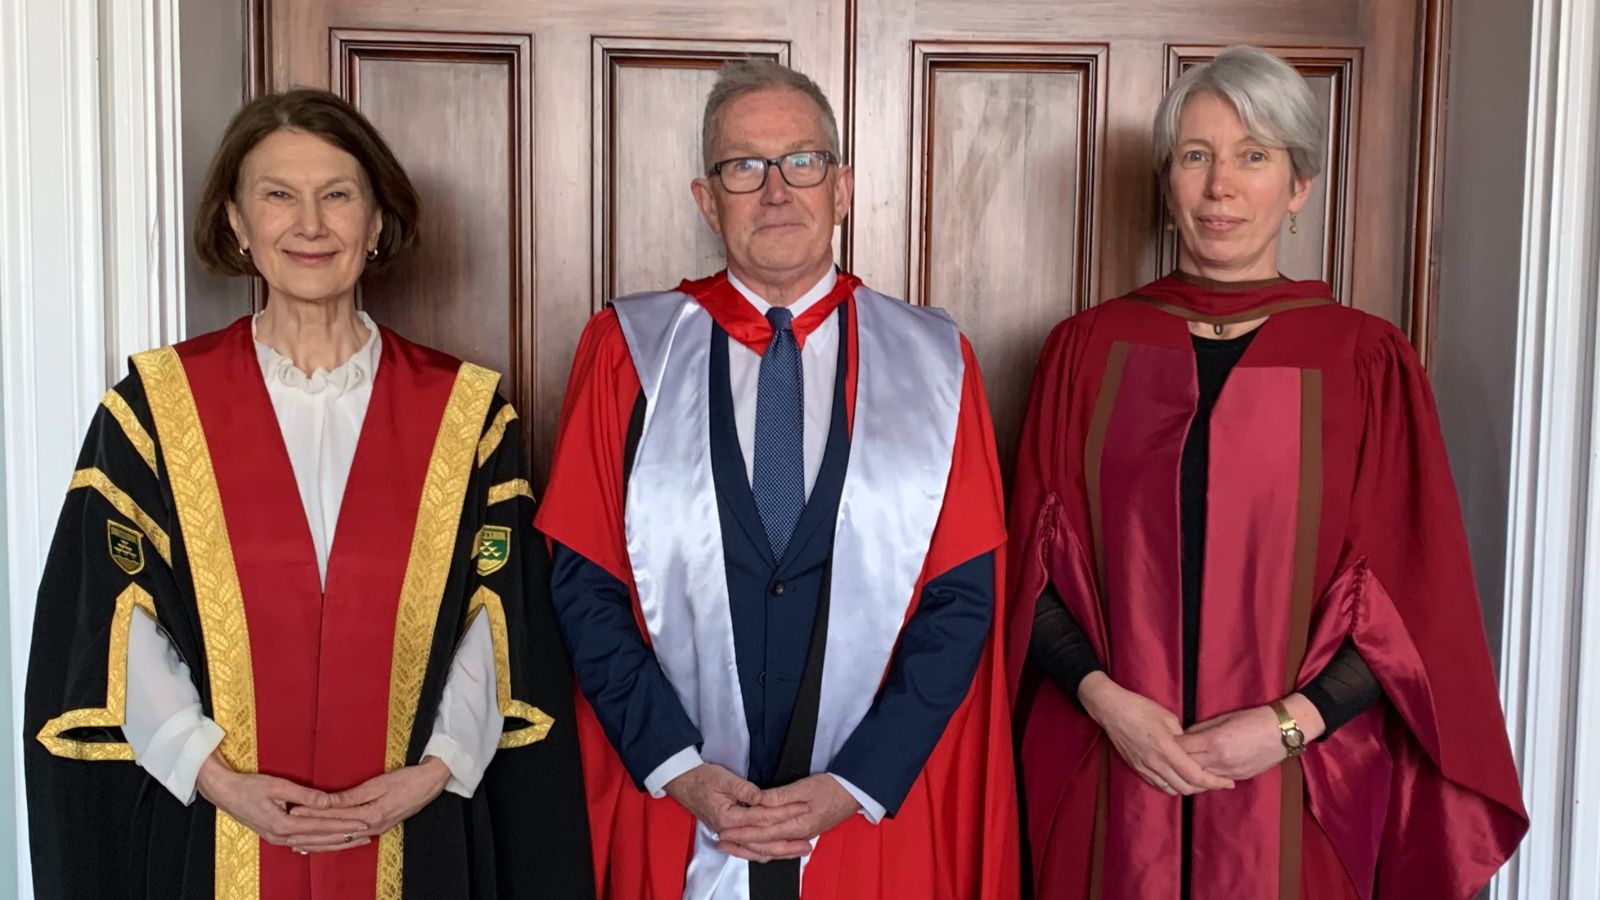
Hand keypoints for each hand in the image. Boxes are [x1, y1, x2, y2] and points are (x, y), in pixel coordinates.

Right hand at [195, 752, 371, 854]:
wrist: (223, 792)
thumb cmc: (248, 786)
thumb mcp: (277, 785)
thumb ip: (304, 795)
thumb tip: (327, 802)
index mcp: (283, 824)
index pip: (322, 826)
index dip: (344, 825)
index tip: (363, 824)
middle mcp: (281, 835)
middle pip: (320, 838)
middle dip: (345, 837)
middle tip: (366, 835)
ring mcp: (276, 837)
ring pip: (312, 842)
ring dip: (334, 842)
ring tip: (353, 840)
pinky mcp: (274, 834)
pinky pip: (301, 842)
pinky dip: (317, 843)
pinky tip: (325, 845)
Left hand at [290, 757, 451, 839]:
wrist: (430, 784)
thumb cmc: (407, 780)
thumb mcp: (378, 784)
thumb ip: (351, 796)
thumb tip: (327, 803)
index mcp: (370, 815)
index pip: (333, 817)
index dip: (311, 814)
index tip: (292, 812)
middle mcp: (371, 827)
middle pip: (333, 833)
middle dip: (309, 833)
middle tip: (286, 832)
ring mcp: (375, 830)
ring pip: (340, 840)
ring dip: (318, 842)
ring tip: (298, 843)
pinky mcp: (377, 828)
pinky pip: (349, 839)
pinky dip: (333, 842)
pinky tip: (322, 843)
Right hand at [663, 763, 808, 859]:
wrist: (683, 782)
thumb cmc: (702, 778)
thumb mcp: (723, 779)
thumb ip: (745, 789)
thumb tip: (763, 797)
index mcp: (728, 817)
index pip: (763, 818)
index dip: (784, 812)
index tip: (802, 807)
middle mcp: (729, 831)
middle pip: (763, 843)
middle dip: (787, 843)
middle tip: (808, 842)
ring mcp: (729, 834)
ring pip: (757, 850)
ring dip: (779, 851)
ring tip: (799, 850)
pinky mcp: (730, 833)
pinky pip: (749, 848)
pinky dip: (765, 852)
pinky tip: (778, 852)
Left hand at [714, 774, 859, 862]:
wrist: (853, 793)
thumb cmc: (831, 787)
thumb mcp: (804, 786)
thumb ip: (780, 797)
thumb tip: (759, 801)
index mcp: (797, 823)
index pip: (763, 831)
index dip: (742, 832)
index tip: (725, 830)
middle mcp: (798, 834)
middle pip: (764, 844)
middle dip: (740, 843)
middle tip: (721, 841)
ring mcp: (802, 836)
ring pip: (771, 850)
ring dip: (750, 849)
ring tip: (732, 847)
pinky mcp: (804, 834)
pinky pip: (780, 849)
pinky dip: (765, 850)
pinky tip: (755, 849)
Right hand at [1078, 672, 1234, 796]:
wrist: (1111, 710)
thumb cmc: (1140, 708)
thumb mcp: (1168, 718)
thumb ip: (1183, 736)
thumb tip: (1192, 747)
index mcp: (1167, 749)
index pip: (1196, 775)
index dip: (1215, 782)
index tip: (1228, 782)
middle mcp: (1156, 763)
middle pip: (1186, 788)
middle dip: (1204, 788)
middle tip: (1216, 781)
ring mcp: (1145, 768)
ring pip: (1172, 790)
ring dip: (1188, 788)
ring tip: (1198, 780)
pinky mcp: (1137, 768)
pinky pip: (1158, 785)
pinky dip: (1172, 786)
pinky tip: (1178, 778)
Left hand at [1178, 694, 1324, 781]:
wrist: (1282, 732)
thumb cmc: (1253, 719)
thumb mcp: (1224, 718)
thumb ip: (1202, 729)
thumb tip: (1185, 736)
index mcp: (1213, 740)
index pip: (1182, 748)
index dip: (1171, 745)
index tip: (1164, 742)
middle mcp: (1219, 759)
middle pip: (1187, 765)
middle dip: (1176, 761)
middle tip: (1167, 757)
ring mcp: (1229, 771)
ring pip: (1200, 778)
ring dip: (1189, 772)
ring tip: (1180, 767)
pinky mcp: (1239, 777)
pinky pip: (1215, 780)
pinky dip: (1205, 778)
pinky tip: (1200, 773)